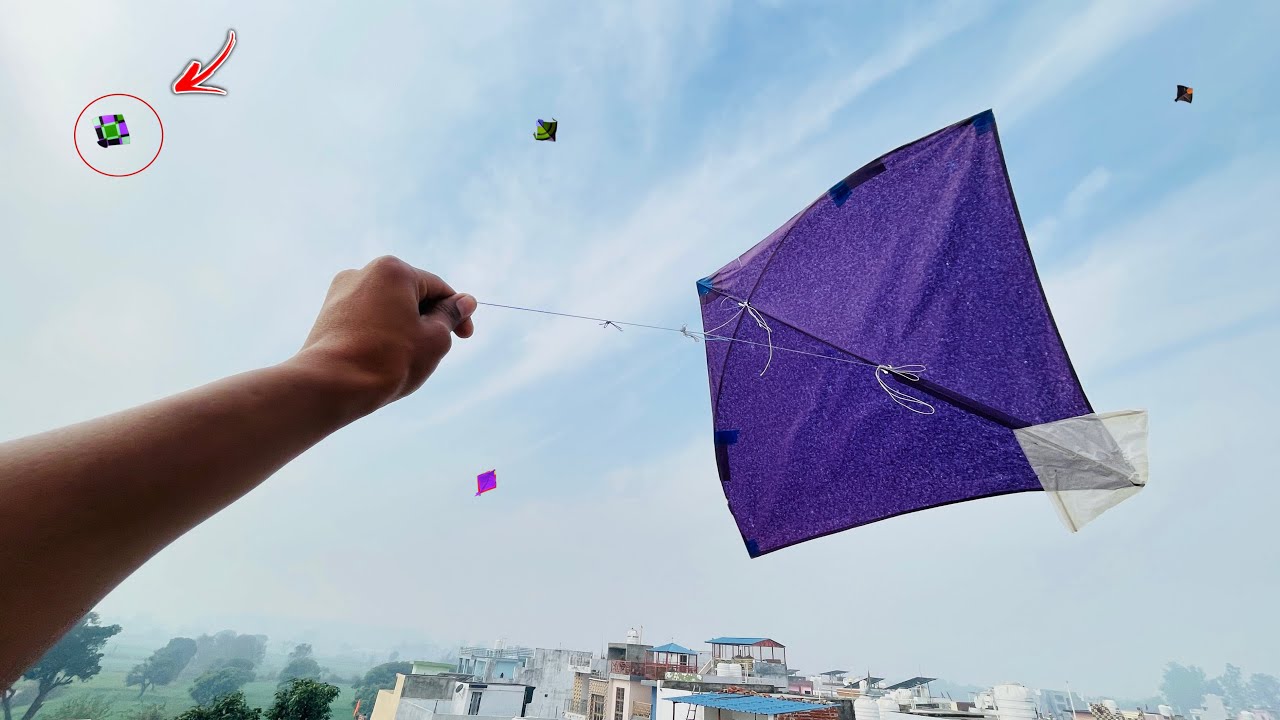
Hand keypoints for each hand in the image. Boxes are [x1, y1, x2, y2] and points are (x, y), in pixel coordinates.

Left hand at [291, 256, 475, 414]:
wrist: (331, 385)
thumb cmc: (389, 360)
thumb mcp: (434, 339)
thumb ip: (451, 316)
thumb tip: (465, 301)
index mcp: (393, 270)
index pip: (437, 288)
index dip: (457, 313)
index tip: (465, 337)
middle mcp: (362, 272)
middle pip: (411, 295)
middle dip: (427, 321)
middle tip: (433, 353)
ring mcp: (340, 292)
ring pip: (387, 308)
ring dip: (403, 328)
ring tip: (404, 360)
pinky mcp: (328, 314)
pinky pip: (366, 318)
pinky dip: (380, 334)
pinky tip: (382, 360)